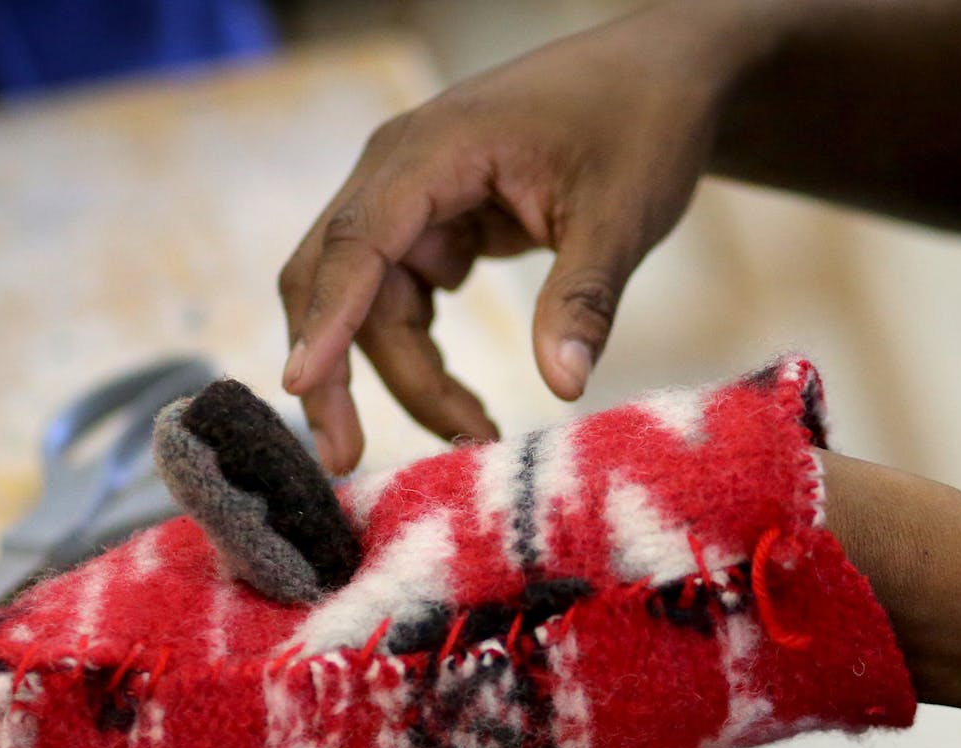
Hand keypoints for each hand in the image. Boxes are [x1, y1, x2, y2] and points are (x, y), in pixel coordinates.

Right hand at [278, 1, 771, 473]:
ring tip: (472, 435)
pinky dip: (422, 358)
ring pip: (368, 305)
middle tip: (348, 458)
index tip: (298, 385)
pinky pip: (400, 302)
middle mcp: (400, 171)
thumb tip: (563, 386)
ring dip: (404, 376)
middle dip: (333, 369)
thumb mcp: (623, 211)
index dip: (326, 318)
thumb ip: (586, 297)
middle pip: (330, 278)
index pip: (357, 241)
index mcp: (433, 151)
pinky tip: (463, 404)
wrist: (662, 76)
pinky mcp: (432, 226)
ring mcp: (411, 199)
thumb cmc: (641, 122)